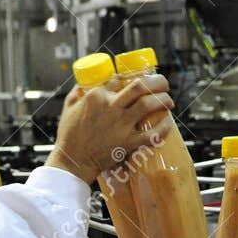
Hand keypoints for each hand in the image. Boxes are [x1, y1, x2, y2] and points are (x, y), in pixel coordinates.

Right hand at [47, 73, 174, 185]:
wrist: (74, 161)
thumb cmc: (70, 135)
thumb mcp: (69, 106)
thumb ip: (78, 91)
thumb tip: (86, 82)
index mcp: (96, 96)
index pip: (121, 78)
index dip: (135, 76)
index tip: (142, 79)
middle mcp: (111, 107)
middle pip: (140, 86)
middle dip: (157, 82)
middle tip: (163, 84)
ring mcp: (121, 126)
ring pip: (148, 105)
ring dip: (163, 100)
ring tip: (168, 100)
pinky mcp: (128, 143)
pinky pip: (152, 134)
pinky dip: (164, 128)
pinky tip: (168, 122)